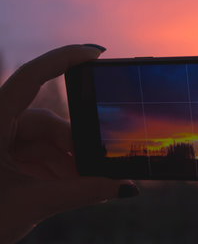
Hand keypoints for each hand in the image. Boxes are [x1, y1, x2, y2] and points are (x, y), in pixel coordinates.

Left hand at [0, 45, 138, 243]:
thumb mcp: (30, 203)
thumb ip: (80, 193)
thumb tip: (125, 186)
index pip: (29, 76)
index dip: (63, 59)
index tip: (96, 53)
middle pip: (45, 121)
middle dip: (73, 146)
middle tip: (96, 166)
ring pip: (42, 141)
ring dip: (65, 163)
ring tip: (82, 186)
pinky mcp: (1, 158)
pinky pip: (34, 155)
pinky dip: (53, 170)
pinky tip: (67, 187)